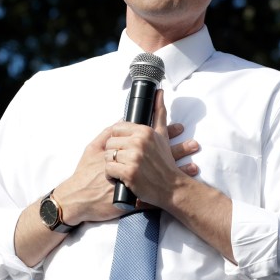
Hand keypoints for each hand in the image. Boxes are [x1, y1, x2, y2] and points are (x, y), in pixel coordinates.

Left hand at [105, 89, 198, 208]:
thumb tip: (159, 92)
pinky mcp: (129, 172)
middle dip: (115, 153)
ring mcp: (134, 157)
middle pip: (110, 143)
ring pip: (108, 156)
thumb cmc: (165, 162)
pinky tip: (120, 178)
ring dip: (113, 165)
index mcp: (144, 131)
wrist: (171, 187)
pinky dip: (112, 175)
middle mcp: (139, 142)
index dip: (118, 140)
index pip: (117, 129)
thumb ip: (159, 113)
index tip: (125, 149)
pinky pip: (109, 169)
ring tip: (122, 170)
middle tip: (124, 161)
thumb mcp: (163, 134)